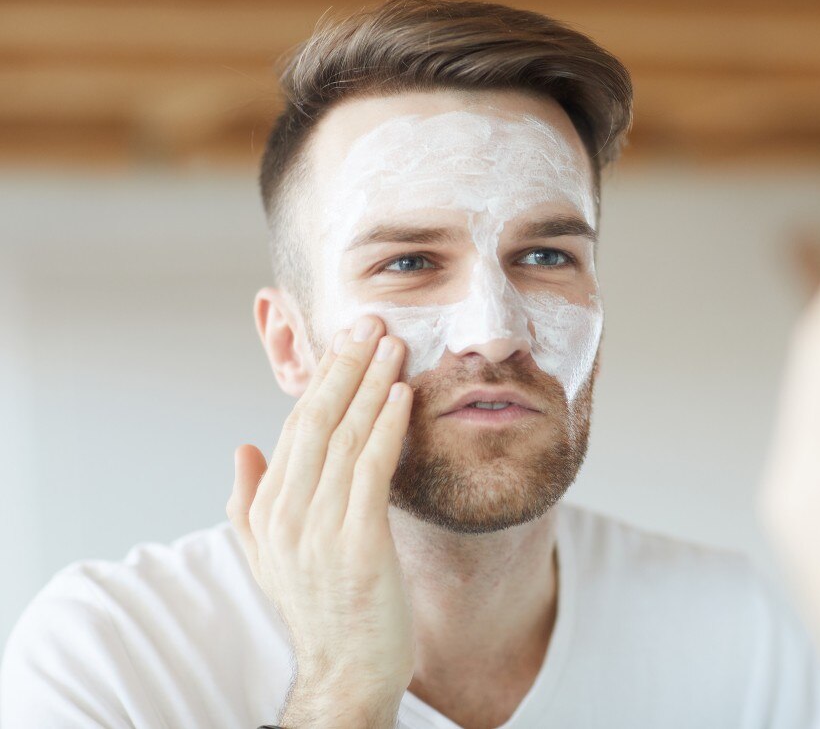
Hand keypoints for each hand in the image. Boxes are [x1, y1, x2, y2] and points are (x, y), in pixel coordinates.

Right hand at [227, 315, 413, 727]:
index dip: (323, 378)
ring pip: (344, 436)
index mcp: (267, 510)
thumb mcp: (270, 555)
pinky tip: (401, 394)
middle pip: (316, 420)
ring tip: (393, 343)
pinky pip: (372, 468)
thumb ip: (251, 500)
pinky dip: (386, 426)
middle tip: (370, 322)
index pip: (294, 427)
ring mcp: (318, 529)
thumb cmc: (323, 608)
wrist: (348, 670)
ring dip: (371, 383)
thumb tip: (244, 446)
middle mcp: (285, 514)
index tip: (346, 340)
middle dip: (345, 365)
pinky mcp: (357, 542)